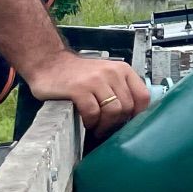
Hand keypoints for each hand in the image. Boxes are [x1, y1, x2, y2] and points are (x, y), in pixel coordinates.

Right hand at [25, 52, 150, 135]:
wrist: (49, 63)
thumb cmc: (78, 74)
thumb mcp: (106, 75)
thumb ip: (120, 90)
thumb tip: (132, 116)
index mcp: (122, 70)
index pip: (143, 96)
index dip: (137, 114)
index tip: (128, 123)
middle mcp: (112, 73)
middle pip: (127, 107)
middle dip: (117, 123)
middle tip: (107, 128)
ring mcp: (95, 80)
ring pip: (113, 111)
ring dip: (105, 125)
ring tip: (97, 128)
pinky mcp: (79, 89)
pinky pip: (93, 113)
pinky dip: (91, 122)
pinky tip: (86, 122)